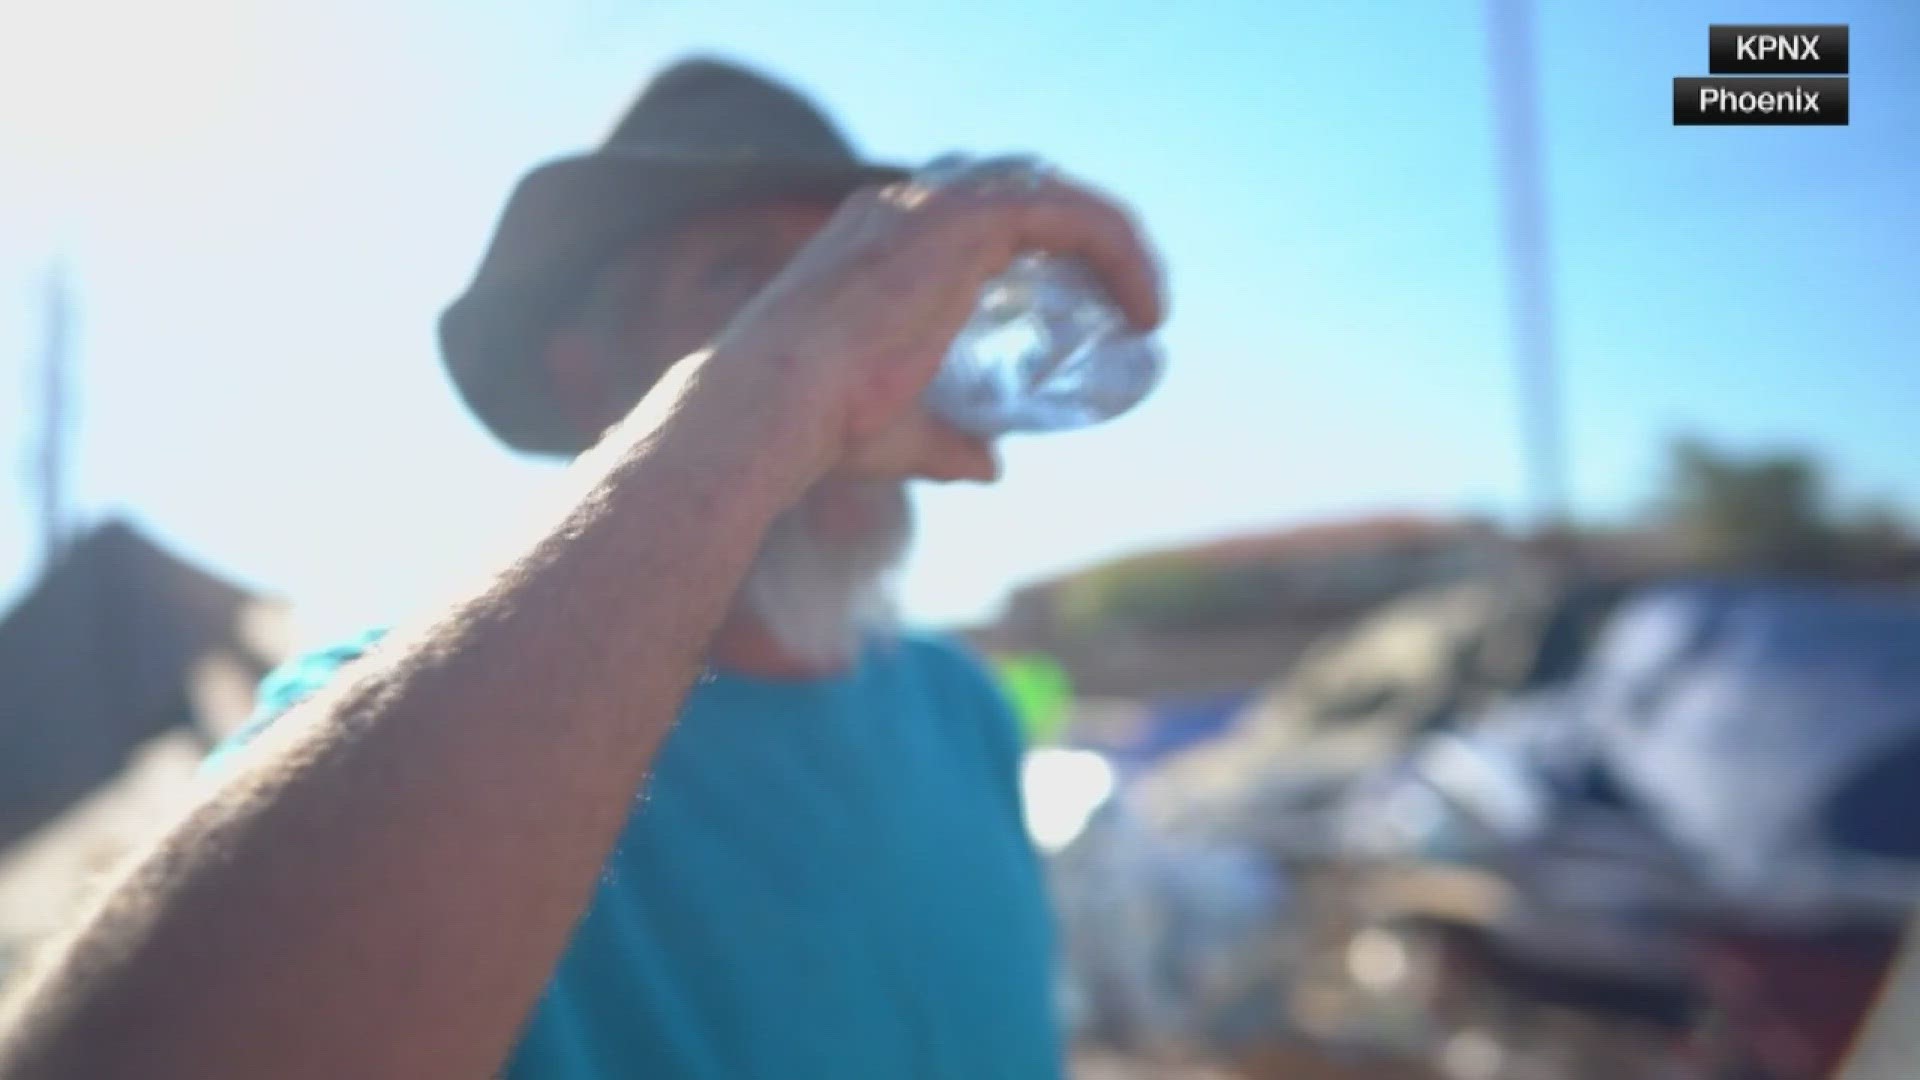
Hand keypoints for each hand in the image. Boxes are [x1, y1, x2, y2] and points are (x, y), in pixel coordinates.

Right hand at [702, 161, 1166, 488]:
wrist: (772, 408)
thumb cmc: (817, 427)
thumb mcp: (899, 431)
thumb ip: (948, 443)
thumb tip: (989, 468)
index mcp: (879, 238)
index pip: (980, 212)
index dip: (1042, 245)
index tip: (1087, 307)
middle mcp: (903, 207)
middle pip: (1022, 189)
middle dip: (1083, 237)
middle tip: (1126, 302)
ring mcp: (931, 206)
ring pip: (1054, 194)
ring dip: (1114, 242)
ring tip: (1147, 306)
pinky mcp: (961, 223)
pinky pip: (1069, 216)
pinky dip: (1118, 251)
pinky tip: (1146, 307)